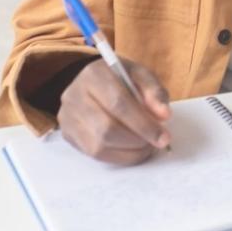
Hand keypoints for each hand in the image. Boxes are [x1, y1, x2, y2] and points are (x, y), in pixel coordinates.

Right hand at [56, 57, 172, 164]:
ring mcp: (67, 117)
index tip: (164, 136)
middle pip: (106, 128)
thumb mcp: (140, 75)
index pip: (118, 103)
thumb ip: (154, 92)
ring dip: (129, 151)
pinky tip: (132, 150)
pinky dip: (118, 156)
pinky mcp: (68, 135)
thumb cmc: (121, 79)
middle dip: (137, 140)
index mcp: (94, 74)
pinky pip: (93, 154)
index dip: (143, 123)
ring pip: (99, 146)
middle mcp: (74, 95)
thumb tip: (164, 115)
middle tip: (157, 143)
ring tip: (146, 145)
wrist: (93, 83)